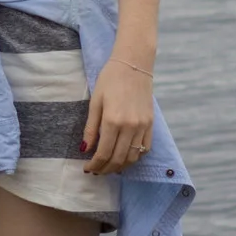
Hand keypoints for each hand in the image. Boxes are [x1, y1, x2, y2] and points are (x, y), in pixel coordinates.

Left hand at [81, 56, 154, 175]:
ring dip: (120, 166)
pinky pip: (145, 148)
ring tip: (109, 167)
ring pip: (133, 157)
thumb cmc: (110, 80)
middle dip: (106, 169)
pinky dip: (135, 157)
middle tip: (96, 171)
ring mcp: (143, 126)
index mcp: (113, 121)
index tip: (87, 168)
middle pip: (118, 159)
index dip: (95, 165)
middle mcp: (130, 126)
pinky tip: (125, 157)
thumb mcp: (95, 102)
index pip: (104, 153)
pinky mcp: (151, 123)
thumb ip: (91, 128)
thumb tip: (85, 150)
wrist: (134, 64)